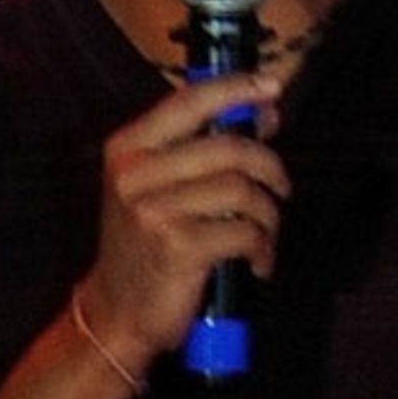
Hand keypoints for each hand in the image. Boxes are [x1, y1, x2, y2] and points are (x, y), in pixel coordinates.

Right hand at [80, 70, 288, 368]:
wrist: (117, 311)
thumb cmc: (146, 246)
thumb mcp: (159, 188)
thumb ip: (205, 148)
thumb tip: (264, 112)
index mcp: (128, 149)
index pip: (189, 102)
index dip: (236, 88)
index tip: (270, 87)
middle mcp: (135, 174)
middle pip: (229, 148)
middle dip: (270, 167)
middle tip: (281, 189)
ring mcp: (154, 211)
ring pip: (242, 191)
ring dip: (268, 216)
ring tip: (264, 234)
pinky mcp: (177, 247)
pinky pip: (244, 232)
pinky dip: (262, 248)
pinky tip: (256, 261)